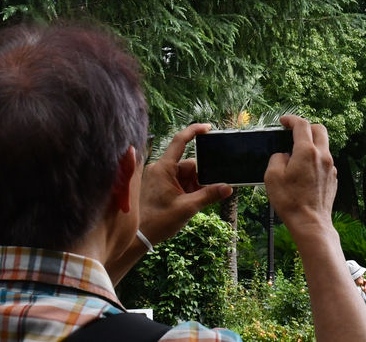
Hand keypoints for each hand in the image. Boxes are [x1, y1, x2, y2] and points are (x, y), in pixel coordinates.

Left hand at [138, 123, 232, 243]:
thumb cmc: (157, 221)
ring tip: (195, 203)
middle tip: (211, 190)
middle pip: (189, 165)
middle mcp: (160, 169)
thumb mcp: (187, 208)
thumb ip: (209, 195)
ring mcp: (159, 178)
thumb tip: (228, 188)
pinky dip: (187, 191)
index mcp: (163, 168)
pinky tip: (191, 203)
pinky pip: (179, 183)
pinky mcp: (159, 187)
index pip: (180, 141)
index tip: (208, 128)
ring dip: (195, 187)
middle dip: (201, 178)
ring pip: (185, 176)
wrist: (138, 237)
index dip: (194, 131)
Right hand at [265, 115, 337, 241]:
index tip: (284, 121)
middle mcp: (323, 156)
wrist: (311, 223)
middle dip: (306, 127)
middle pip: (319, 129)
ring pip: (324, 145)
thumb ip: (277, 158)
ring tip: (297, 154)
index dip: (291, 119)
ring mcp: (331, 167)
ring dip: (312, 144)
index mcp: (307, 152)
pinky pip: (325, 161)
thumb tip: (284, 155)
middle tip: (294, 132)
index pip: (302, 125)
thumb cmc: (290, 201)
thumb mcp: (272, 177)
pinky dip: (316, 159)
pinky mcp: (333, 178)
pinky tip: (305, 171)